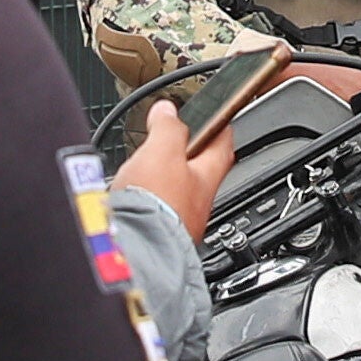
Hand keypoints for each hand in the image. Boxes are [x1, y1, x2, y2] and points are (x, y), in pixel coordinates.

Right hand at [112, 99, 235, 232]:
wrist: (137, 250)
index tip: (215, 116)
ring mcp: (181, 221)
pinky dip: (150, 198)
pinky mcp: (159, 235)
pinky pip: (160, 209)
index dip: (219, 125)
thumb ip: (168, 128)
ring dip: (167, 176)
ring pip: (180, 191)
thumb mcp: (163, 151)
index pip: (223, 143)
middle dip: (188, 153)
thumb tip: (168, 111)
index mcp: (209, 176)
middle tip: (175, 139)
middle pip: (201, 170)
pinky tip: (136, 195)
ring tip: (150, 165)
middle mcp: (200, 202)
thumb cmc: (157, 204)